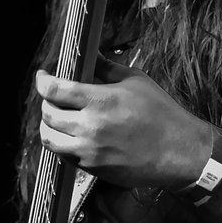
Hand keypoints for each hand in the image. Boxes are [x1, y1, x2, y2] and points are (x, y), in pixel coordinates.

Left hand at [36, 63, 210, 190]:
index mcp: (102, 101)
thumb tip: (90, 53)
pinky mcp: (92, 168)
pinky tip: (70, 134)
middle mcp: (91, 127)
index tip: (42, 76)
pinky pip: (64, 155)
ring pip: (49, 139)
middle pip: (48, 114)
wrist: (178, 152)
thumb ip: (107, 68)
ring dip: (48, 126)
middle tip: (52, 97)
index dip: (43, 81)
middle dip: (46, 103)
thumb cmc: (161, 113)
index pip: (56, 90)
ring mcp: (89, 151)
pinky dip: (61, 142)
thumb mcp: (136, 81)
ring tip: (56, 118)